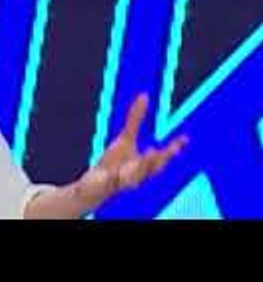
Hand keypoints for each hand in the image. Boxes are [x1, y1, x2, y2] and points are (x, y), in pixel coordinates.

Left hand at [26, 94, 187, 218]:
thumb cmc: (116, 162)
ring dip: (139, 170)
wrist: (96, 185)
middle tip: (158, 150)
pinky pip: (107, 184)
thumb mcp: (126, 138)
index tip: (184, 138)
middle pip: (150, 169)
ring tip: (145, 155)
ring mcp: (121, 181)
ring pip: (133, 179)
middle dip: (156, 160)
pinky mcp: (105, 186)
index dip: (173, 148)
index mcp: (144, 164)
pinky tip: (108, 173)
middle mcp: (137, 174)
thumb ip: (135, 119)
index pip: (162, 157)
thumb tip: (144, 96)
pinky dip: (109, 179)